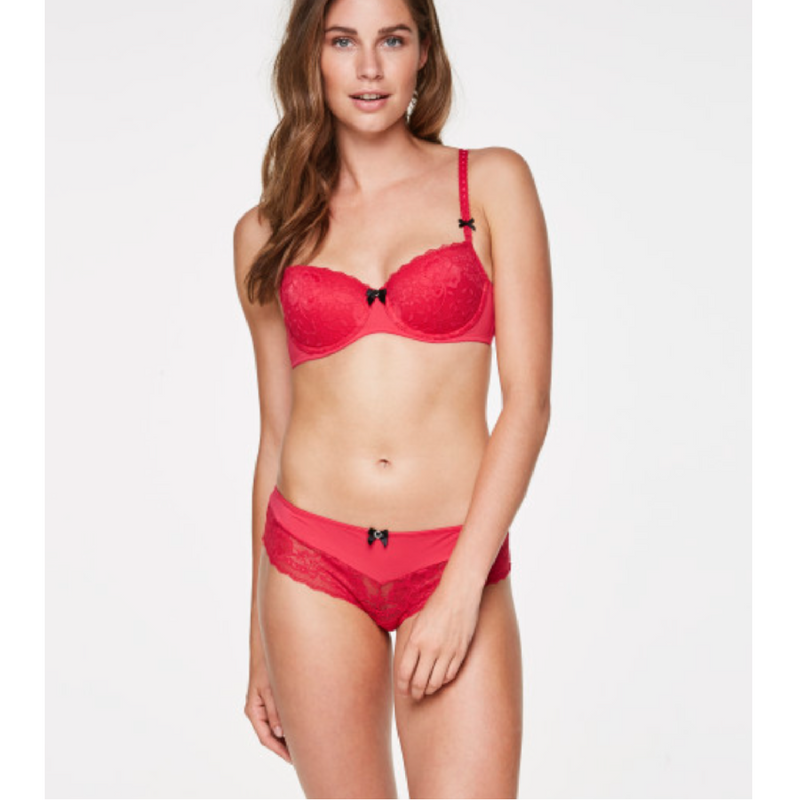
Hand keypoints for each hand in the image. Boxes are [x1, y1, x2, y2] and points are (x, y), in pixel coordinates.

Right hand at [244, 660, 291, 763]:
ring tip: (300, 746)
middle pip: (269, 735)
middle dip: (283, 747)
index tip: (292, 759)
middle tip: (299, 757)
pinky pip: (275, 717)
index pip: (265, 738)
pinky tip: (296, 727)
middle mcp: (255, 710)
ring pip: (272, 727)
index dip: (279, 750)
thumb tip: (280, 733)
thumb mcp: (270, 690)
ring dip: (284, 736)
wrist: (264, 648)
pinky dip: (284, 725)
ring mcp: (261, 705)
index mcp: (253, 711)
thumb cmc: (265, 666)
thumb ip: (274, 712)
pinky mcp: (267, 699)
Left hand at [395, 578, 482, 700]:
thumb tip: (408, 663)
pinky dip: (443, 681)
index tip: (402, 691)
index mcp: (416, 640)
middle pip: (419, 682)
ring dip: (429, 690)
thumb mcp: (417, 622)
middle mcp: (430, 648)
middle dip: (414, 693)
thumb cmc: (436, 604)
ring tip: (426, 691)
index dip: (402, 686)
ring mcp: (447, 652)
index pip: (404, 673)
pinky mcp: (460, 652)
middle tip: (413, 696)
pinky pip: (450, 675)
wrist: (459, 594)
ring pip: (435, 683)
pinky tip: (440, 680)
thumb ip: (413, 643)